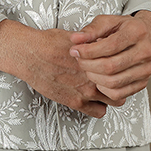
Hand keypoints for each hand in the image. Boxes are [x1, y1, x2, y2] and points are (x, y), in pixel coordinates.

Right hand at [0, 21, 114, 117]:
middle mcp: (93, 75)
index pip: (122, 66)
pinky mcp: (75, 102)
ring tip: (105, 91)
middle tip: (115, 80)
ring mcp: (85, 91)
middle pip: (121, 84)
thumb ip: (93, 43)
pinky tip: (94, 100)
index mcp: (96, 58)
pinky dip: (99, 108)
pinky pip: (98, 112)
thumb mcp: (76, 37)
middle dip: (120, 82)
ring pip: (113, 100)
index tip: (119, 67)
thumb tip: (104, 42)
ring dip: (111, 96)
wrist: (29, 55)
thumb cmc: (47, 43)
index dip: (121, 66)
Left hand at [68, 12, 150, 103]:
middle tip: (80, 60)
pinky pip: (118, 94)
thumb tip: (76, 39)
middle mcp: (144, 52)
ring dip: (94, 77)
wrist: (149, 37)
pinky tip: (100, 78)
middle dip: (88, 65)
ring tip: (89, 68)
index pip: (110, 46)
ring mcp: (145, 70)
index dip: (89, 51)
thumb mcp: (110, 21)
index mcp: (137, 32)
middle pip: (111, 66)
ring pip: (113, 82)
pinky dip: (104, 89)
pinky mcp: (142, 83)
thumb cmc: (127, 29)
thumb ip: (92, 29)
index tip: (76, 50)